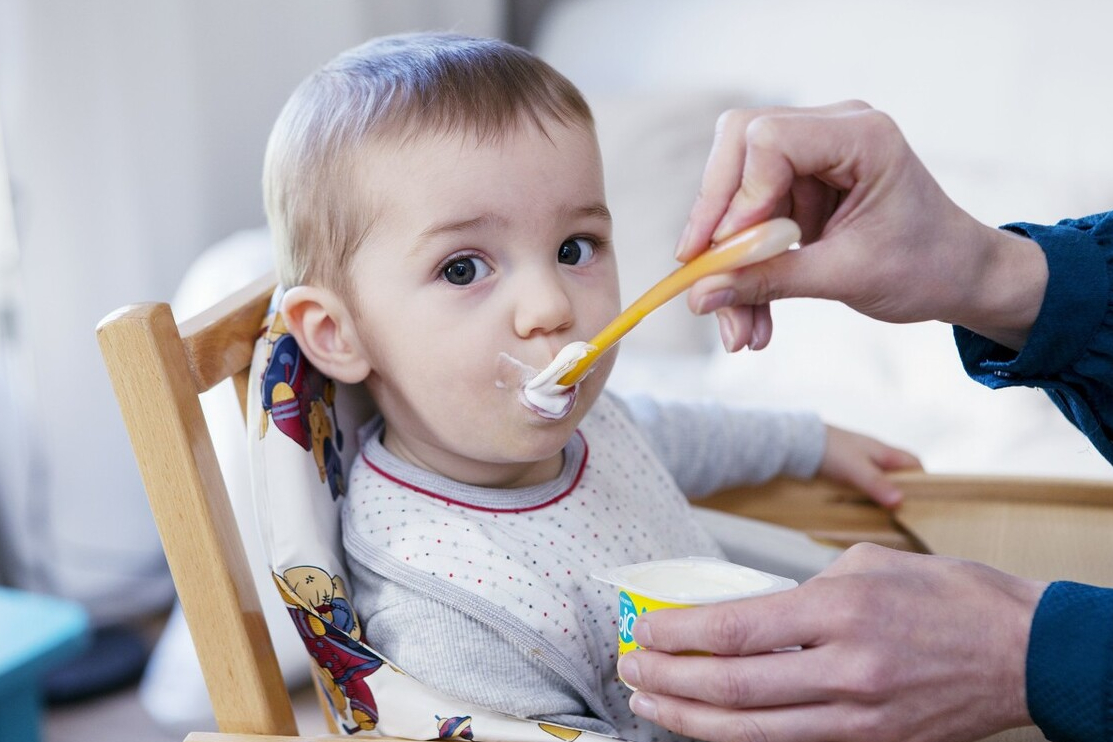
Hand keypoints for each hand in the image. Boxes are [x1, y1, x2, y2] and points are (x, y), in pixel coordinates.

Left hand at [617, 543, 1046, 741]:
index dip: (675, 634)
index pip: (733, 629)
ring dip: (689, 720)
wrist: (1026, 652)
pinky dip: (740, 738)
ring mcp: (861, 719)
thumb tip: (739, 615)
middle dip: (667, 680)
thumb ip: (798, 593)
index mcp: (840, 610)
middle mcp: (846, 670)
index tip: (641, 630)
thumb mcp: (865, 565)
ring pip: (752, 732)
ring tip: (649, 703)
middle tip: (630, 669)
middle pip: (731, 687)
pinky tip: (708, 727)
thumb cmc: (947, 597)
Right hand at [677, 102, 1047, 352]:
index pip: (769, 140)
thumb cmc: (927, 268)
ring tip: (737, 329)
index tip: (724, 256)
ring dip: (728, 260)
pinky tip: (750, 317)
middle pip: (738, 150)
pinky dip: (745, 267)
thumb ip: (770, 280)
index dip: (737, 198)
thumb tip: (701, 295)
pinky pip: (751, 216)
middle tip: (701, 279)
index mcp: (861, 136)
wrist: (961, 278)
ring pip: (736, 192)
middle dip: (715, 221)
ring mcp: (814, 155)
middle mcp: (832, 130)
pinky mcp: (801, 184)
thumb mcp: (846, 277)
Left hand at [818, 425, 921, 507]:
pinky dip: (867, 494)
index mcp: (884, 451)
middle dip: (903, 491)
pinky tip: (863, 506)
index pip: (914, 464)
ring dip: (883, 494)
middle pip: (899, 474)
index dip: (923, 480)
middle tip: (905, 514)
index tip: (924, 501)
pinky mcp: (846, 468)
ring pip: (881, 479)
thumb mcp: (856, 469)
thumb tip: (901, 501)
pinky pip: (864, 482)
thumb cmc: (830, 451)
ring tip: (886, 515)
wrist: (798, 441)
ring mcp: (860, 461)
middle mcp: (875, 455)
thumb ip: (877, 484)